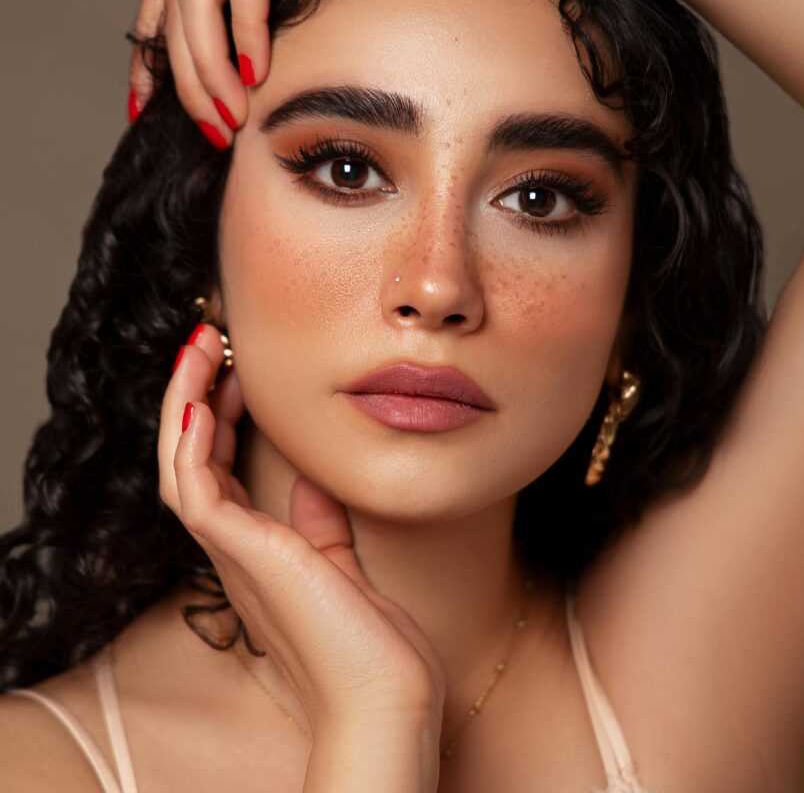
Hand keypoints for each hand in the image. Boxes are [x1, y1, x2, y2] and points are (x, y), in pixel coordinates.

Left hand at [129, 0, 448, 143]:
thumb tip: (268, 27)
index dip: (150, 54)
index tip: (151, 105)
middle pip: (174, 9)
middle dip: (184, 80)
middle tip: (210, 130)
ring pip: (199, 1)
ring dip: (210, 70)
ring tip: (231, 116)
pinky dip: (247, 32)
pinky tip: (259, 70)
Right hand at [159, 323, 446, 731]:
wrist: (386, 698)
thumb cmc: (371, 644)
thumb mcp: (343, 564)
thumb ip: (323, 524)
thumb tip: (315, 482)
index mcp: (257, 548)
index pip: (218, 466)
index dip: (217, 415)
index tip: (235, 369)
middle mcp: (235, 547)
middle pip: (189, 457)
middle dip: (193, 395)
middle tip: (208, 341)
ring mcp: (234, 552)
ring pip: (180, 465)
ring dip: (183, 403)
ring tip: (200, 349)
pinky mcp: (244, 555)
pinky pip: (196, 491)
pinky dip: (191, 443)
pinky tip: (201, 403)